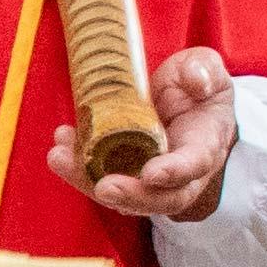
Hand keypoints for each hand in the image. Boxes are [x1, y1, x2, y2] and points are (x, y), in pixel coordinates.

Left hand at [70, 46, 238, 226]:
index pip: (195, 165)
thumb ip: (204, 72)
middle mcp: (180, 172)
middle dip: (131, 196)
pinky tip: (60, 148)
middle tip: (104, 187)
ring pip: (123, 194)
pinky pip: (101, 178)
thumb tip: (197, 84)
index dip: (174, 172)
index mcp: (205, 145)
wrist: (183, 101)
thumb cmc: (198, 87)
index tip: (151, 174)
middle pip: (160, 198)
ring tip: (60, 158)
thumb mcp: (206, 68)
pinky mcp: (124, 172)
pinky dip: (78, 168)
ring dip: (88, 181)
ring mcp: (149, 177)